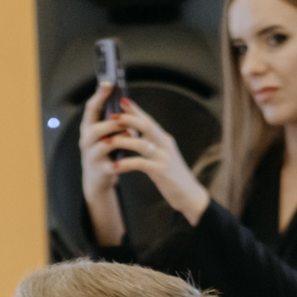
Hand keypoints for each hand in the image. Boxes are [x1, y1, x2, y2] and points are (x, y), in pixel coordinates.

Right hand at [77, 85, 130, 244]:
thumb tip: (127, 101)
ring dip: (122, 138)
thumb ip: (113, 120)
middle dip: (115, 122)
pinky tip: (134, 155)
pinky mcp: (101, 169)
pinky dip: (125, 158)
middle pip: (98, 127)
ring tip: (133, 136)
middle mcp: (86, 140)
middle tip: (129, 120)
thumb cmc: (106, 152)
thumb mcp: (106, 134)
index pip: (91, 108)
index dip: (99, 95)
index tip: (109, 83)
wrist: (98, 179)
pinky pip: (114, 161)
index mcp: (88, 127)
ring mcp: (92, 156)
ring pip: (106, 144)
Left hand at [86, 94, 211, 224]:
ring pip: (141, 143)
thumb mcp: (164, 157)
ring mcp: (164, 157)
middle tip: (111, 116)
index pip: (149, 120)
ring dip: (122, 141)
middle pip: (146, 125)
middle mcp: (166, 145)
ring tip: (106, 142)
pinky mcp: (161, 172)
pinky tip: (114, 166)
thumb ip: (153, 146)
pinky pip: (140, 164)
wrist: (190, 196)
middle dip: (127, 119)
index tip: (122, 101)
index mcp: (165, 140)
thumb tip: (138, 137)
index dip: (135, 110)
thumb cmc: (174, 178)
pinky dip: (125, 164)